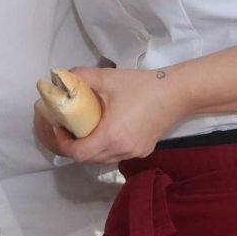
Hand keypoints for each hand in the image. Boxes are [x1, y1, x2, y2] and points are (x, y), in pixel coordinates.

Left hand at [37, 65, 191, 163]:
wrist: (178, 92)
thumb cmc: (143, 85)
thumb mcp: (107, 77)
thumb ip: (80, 77)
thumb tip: (59, 78)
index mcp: (112, 136)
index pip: (78, 153)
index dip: (62, 143)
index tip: (58, 127)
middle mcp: (123, 150)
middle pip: (88, 158)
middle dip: (72, 145)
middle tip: (64, 128)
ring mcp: (134, 153)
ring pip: (101, 158)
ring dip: (87, 148)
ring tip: (80, 130)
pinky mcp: (143, 151)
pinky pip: (115, 154)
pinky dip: (103, 147)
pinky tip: (101, 131)